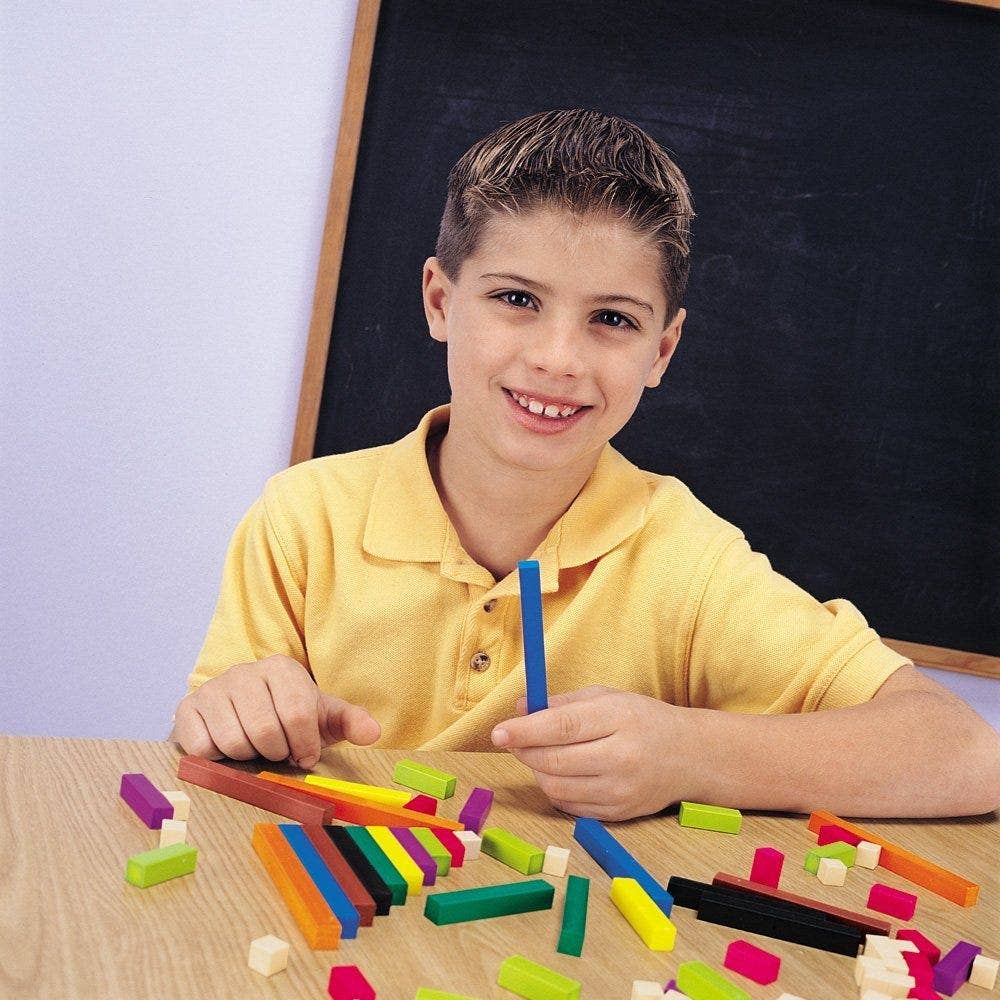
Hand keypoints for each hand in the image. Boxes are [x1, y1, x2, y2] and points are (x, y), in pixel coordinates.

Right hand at [171, 654, 379, 768]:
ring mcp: (213, 689)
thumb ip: (350, 722)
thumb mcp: (322, 717)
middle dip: (276, 752)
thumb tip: (373, 733)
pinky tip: (227, 748)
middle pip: (265, 730)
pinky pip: (203, 748)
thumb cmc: (287, 717)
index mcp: (281, 668)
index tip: (304, 754)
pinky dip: (218, 759)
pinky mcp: (187, 709)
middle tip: (276, 751)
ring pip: (234, 742)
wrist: (241, 713)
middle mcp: (244, 672)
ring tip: (253, 748)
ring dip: (248, 757)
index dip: (304, 745)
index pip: (298, 714)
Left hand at [490, 685, 685, 820]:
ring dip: (537, 771)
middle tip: (513, 740)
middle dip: (524, 751)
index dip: (525, 731)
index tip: (498, 732)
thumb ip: (561, 703)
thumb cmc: (643, 719)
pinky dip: (555, 789)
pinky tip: (561, 773)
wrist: (690, 756)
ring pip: (557, 788)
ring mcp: (621, 790)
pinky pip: (570, 806)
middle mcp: (621, 758)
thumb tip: (519, 709)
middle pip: (555, 761)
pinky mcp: (618, 814)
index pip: (561, 727)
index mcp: (619, 719)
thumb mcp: (607, 697)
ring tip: (540, 754)